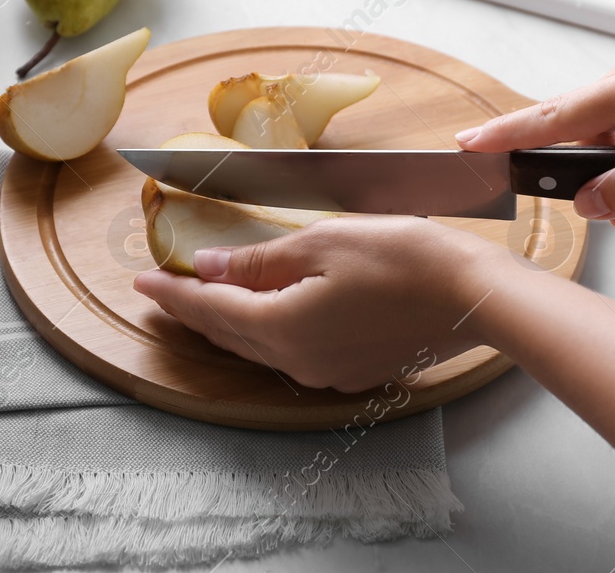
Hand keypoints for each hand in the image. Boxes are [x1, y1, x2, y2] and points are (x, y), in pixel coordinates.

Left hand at [131, 218, 501, 391]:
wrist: (471, 296)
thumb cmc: (403, 260)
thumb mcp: (323, 243)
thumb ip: (260, 260)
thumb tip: (210, 267)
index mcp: (284, 328)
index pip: (212, 310)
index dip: (175, 294)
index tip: (143, 281)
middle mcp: (299, 361)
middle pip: (231, 333)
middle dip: (194, 311)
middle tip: (162, 292)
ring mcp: (328, 372)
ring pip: (260, 345)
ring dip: (229, 321)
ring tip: (203, 300)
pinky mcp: (354, 370)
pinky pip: (292, 350)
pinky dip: (266, 329)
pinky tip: (265, 311)